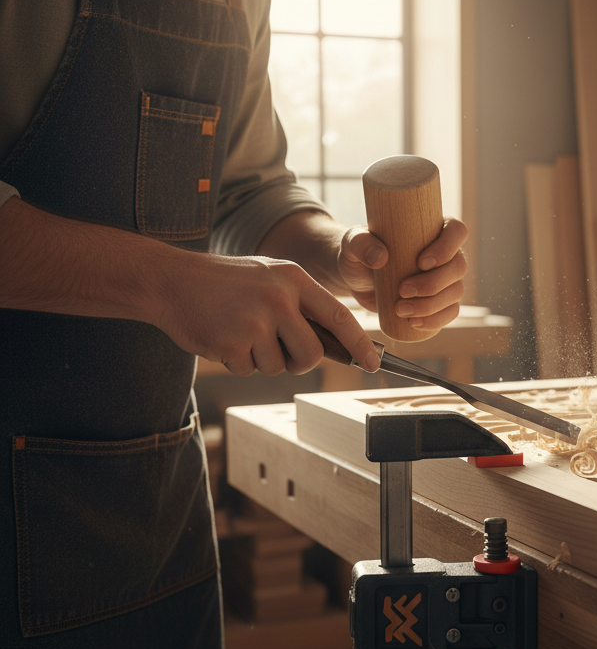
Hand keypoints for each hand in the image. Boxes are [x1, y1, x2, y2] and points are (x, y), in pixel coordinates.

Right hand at [156, 253, 380, 375]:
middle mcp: (279, 298)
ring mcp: (255, 320)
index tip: (374, 364)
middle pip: (312, 356)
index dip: (360, 345)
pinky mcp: (232, 341)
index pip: (339, 317)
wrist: (170, 280)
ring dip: (260, 360)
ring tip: (239, 332)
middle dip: (297, 362)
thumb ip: (301, 305)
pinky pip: (249, 370)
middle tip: (276, 349)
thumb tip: (337, 345)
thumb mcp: (270, 278)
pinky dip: (237, 361)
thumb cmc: (226, 283)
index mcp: (294, 279)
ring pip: (277, 367)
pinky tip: (223, 337)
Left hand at [339, 217, 468, 331]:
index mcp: (433, 230)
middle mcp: (446, 254)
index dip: (446, 247)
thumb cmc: (359, 254)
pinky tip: (415, 323)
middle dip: (433, 283)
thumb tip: (380, 257)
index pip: (456, 231)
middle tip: (402, 290)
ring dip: (431, 305)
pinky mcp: (440, 303)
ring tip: (401, 310)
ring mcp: (446, 280)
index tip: (421, 262)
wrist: (357, 280)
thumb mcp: (353, 243)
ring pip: (455, 292)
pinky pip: (451, 312)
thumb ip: (360, 243)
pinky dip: (436, 320)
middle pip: (458, 267)